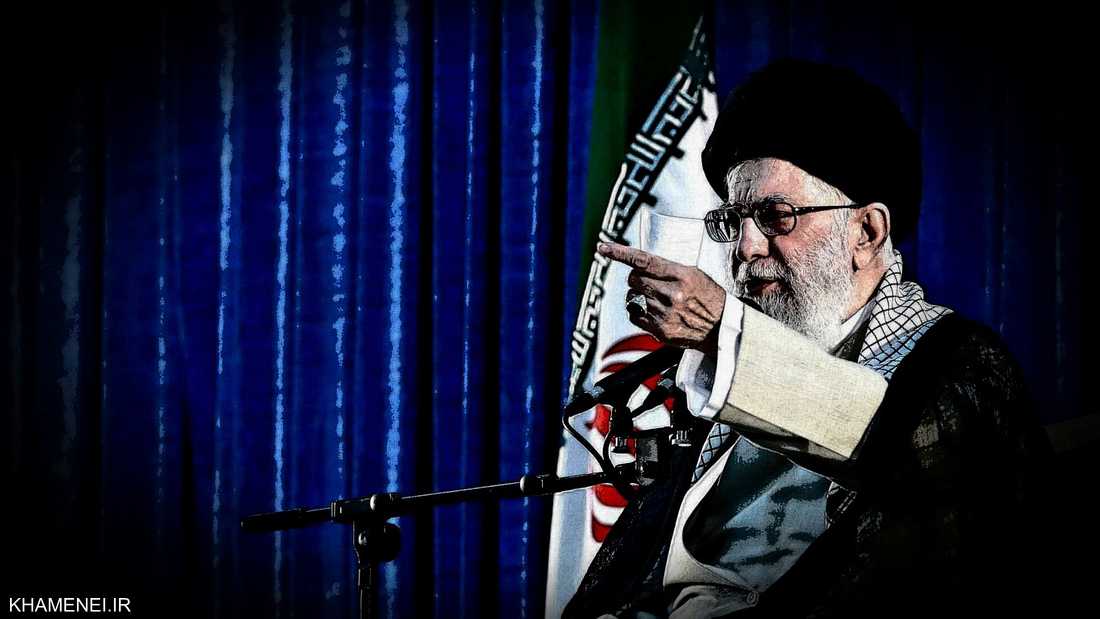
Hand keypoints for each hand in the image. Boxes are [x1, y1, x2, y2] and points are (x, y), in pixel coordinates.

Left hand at [598, 241, 724, 353]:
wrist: (722, 328)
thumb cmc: (709, 298)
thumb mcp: (695, 275)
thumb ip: (669, 269)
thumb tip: (642, 264)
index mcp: (682, 276)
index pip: (644, 260)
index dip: (621, 253)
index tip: (604, 248)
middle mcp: (672, 294)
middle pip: (634, 279)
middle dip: (636, 278)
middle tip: (649, 281)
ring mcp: (664, 313)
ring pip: (632, 297)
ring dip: (639, 295)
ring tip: (657, 299)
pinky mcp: (660, 330)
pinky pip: (634, 315)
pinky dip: (639, 311)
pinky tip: (652, 311)